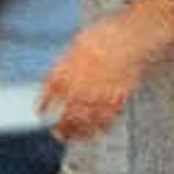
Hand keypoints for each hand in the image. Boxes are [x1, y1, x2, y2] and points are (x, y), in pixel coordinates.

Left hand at [39, 0, 173, 139]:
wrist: (133, 36)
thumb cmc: (108, 34)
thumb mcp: (80, 43)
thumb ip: (68, 63)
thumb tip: (60, 77)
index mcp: (68, 69)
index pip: (51, 92)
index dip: (45, 104)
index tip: (41, 112)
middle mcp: (80, 85)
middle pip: (67, 113)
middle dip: (62, 126)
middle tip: (57, 132)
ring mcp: (99, 94)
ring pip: (86, 121)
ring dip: (78, 132)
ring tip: (74, 138)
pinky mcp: (118, 98)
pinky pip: (107, 118)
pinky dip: (101, 128)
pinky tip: (98, 132)